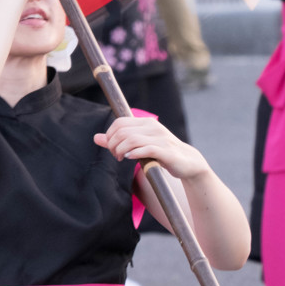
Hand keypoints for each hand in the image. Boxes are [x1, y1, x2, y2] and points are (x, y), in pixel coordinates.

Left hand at [94, 116, 208, 180]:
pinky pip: (146, 148)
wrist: (188, 162)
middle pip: (122, 131)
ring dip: (121, 150)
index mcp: (146, 123)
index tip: (112, 148)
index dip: (110, 136)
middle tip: (116, 155)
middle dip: (113, 144)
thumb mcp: (139, 145)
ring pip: (131, 139)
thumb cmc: (161, 153)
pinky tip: (130, 158)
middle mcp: (152, 127)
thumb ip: (118, 141)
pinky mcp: (166, 151)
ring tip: (121, 158)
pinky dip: (134, 153)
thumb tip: (96, 138)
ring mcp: (160, 138)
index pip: (119, 123)